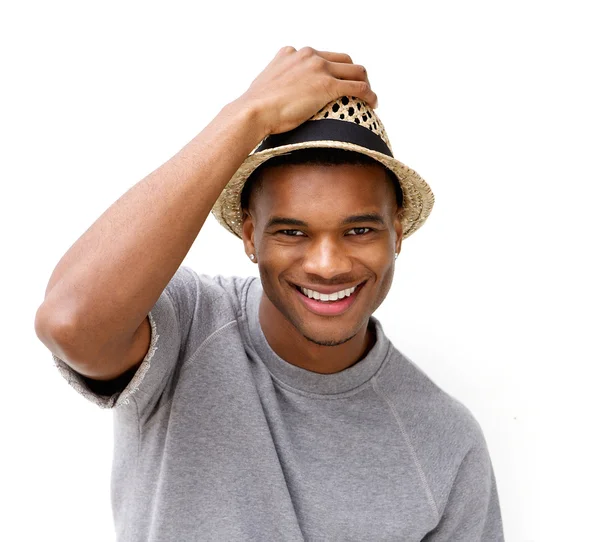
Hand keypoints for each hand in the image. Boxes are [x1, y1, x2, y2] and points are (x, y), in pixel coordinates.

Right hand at [238, 46, 377, 135]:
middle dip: (354, 73)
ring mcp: (319, 69)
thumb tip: (278, 99)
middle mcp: (308, 55)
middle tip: (357, 89)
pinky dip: (369, 94)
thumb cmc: (256, 108)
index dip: (335, 69)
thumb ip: (278, 83)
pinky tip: (373, 103)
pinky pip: (358, 87)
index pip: (323, 56)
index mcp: (293, 53)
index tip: (338, 82)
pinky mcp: (328, 85)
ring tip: (369, 98)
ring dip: (365, 83)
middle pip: (344, 59)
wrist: (254, 111)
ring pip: (356, 70)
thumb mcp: (266, 85)